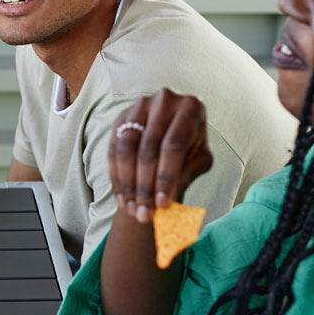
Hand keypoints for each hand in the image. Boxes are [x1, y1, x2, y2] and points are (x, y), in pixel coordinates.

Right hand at [108, 88, 212, 223]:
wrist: (174, 129)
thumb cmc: (192, 146)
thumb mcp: (200, 159)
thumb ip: (187, 175)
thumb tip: (164, 200)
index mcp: (190, 108)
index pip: (174, 146)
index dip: (165, 177)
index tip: (161, 205)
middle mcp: (164, 100)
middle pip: (148, 148)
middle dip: (144, 185)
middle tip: (143, 213)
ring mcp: (139, 106)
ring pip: (126, 148)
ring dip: (127, 183)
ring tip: (130, 208)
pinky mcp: (122, 117)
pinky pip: (113, 149)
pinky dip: (116, 176)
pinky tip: (121, 197)